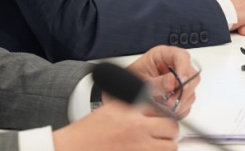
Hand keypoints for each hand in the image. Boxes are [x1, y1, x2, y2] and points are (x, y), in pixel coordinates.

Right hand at [53, 98, 177, 150]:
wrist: (73, 149)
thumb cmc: (88, 133)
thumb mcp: (113, 108)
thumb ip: (135, 103)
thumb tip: (155, 98)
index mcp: (131, 110)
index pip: (163, 106)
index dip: (165, 112)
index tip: (164, 117)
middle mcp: (137, 128)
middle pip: (171, 127)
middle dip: (170, 131)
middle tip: (164, 133)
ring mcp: (139, 147)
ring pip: (170, 147)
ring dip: (167, 146)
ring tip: (159, 145)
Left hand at [128, 46, 197, 117]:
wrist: (123, 91)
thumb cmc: (130, 80)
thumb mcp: (140, 79)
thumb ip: (156, 82)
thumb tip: (172, 83)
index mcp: (164, 55)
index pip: (182, 56)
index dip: (184, 68)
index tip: (181, 82)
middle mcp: (174, 66)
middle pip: (191, 74)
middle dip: (184, 90)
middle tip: (172, 101)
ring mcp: (178, 80)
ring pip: (191, 89)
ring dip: (181, 101)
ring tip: (167, 108)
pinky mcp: (179, 93)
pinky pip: (187, 101)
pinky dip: (181, 108)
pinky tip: (170, 110)